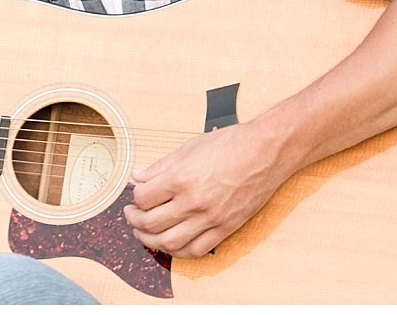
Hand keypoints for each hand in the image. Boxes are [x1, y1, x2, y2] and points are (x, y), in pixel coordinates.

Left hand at [124, 122, 288, 257]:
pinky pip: (196, 250)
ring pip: (169, 242)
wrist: (265, 153)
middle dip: (134, 221)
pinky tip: (170, 243)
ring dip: (150, 240)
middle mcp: (193, 202)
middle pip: (150, 223)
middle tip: (131, 215)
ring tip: (144, 232)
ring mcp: (210, 219)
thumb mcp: (188, 148)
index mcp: (181, 178)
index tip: (135, 195)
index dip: (134, 198)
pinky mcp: (225, 229)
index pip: (143, 198)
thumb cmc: (230, 145)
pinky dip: (178, 251)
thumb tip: (137, 177)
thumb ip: (160, 166)